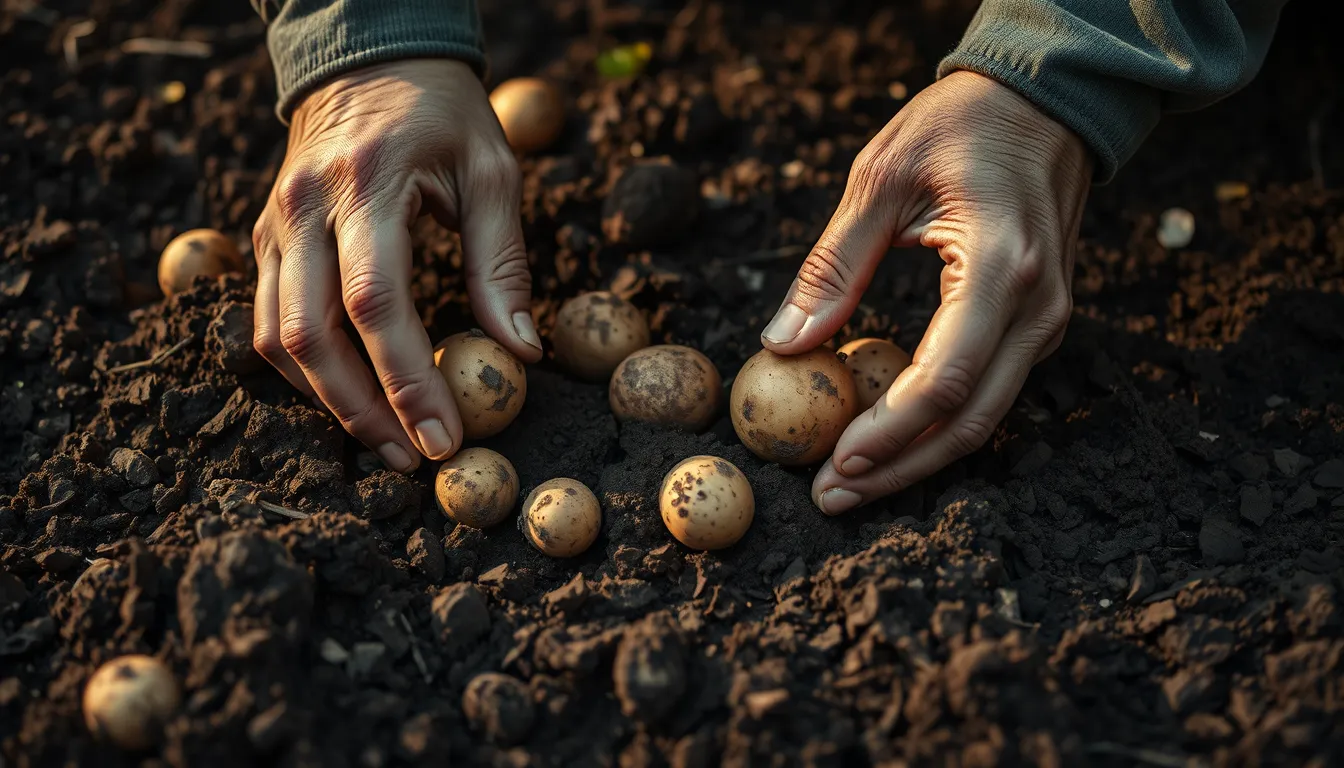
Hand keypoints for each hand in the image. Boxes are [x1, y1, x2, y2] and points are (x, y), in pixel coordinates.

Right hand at [252, 59, 542, 472]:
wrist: (366, 58)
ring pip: (276, 338)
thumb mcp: (491, 171)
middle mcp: (304, 208)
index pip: (376, 302)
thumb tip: (520, 351)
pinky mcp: (264, 238)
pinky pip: (268, 321)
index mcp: (367, 183)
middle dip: (361, 411)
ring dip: (327, 404)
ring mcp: (273, 224)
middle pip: (310, 335)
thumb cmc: (441, 113)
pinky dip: (304, 372)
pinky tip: (348, 399)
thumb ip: (503, 262)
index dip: (407, 380)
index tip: (442, 438)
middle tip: (412, 460)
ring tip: (386, 444)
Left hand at [758, 71, 1090, 513]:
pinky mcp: (1038, 322)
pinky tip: (888, 441)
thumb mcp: (879, 179)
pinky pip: (989, 392)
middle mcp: (1038, 308)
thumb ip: (832, 267)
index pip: (943, 380)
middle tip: (829, 500)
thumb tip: (782, 346)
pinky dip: (938, 426)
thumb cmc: (960, 125)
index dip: (886, 433)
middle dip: (896, 470)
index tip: (830, 464)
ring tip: (849, 484)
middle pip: (969, 421)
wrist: (1046, 100)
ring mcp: (1047, 320)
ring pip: (984, 418)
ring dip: (917, 458)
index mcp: (1002, 268)